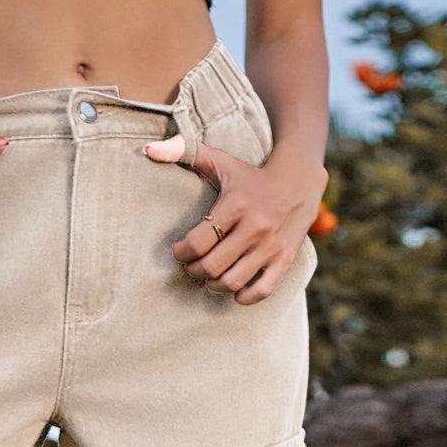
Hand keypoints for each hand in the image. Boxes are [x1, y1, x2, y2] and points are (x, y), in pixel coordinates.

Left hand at [144, 134, 326, 304]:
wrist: (299, 181)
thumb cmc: (250, 176)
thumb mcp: (220, 161)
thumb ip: (183, 152)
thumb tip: (148, 150)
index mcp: (236, 204)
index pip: (198, 242)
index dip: (181, 252)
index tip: (178, 250)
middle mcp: (255, 226)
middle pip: (211, 266)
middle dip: (194, 271)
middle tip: (192, 265)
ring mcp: (271, 245)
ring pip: (232, 282)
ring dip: (213, 285)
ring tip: (209, 276)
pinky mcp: (284, 259)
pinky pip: (261, 291)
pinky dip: (243, 297)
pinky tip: (234, 289)